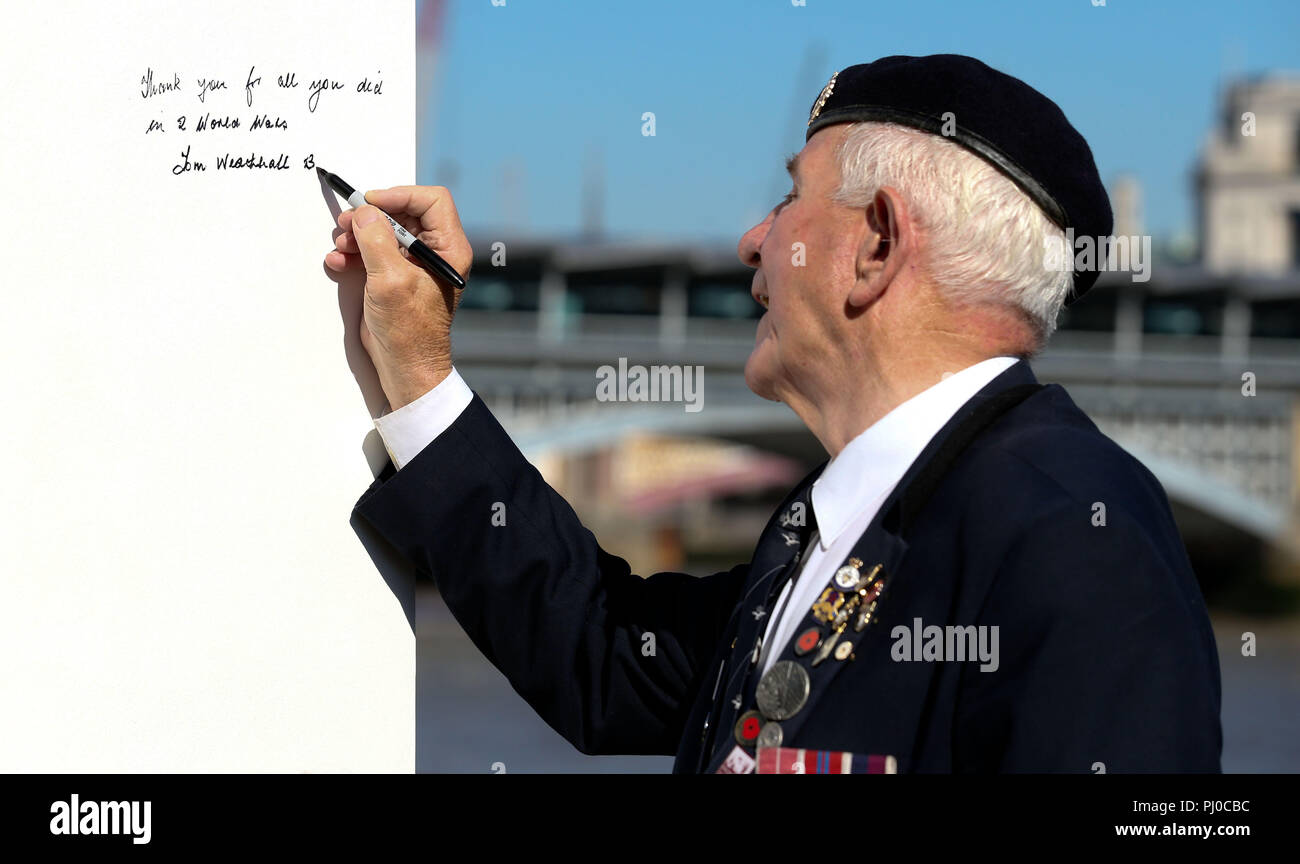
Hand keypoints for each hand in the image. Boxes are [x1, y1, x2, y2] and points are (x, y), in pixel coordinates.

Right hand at [325, 186, 471, 409]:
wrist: (405, 367)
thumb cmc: (410, 331)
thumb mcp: (391, 280)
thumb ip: (377, 241)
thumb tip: (366, 212)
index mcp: (448, 249)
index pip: (431, 201)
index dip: (400, 196)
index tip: (371, 203)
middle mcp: (434, 253)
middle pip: (403, 212)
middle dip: (372, 216)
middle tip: (347, 222)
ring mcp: (413, 265)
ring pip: (385, 231)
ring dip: (358, 234)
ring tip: (341, 244)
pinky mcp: (394, 277)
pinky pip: (373, 252)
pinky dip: (354, 253)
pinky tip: (338, 261)